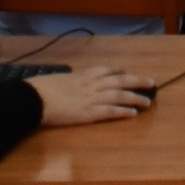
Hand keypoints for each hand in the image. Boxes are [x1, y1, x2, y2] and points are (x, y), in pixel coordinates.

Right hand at [30, 65, 154, 126]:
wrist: (33, 99)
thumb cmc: (39, 89)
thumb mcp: (56, 80)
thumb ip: (68, 82)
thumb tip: (68, 84)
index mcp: (81, 76)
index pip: (105, 70)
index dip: (119, 71)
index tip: (127, 71)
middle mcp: (90, 84)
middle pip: (119, 80)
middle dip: (136, 80)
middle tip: (151, 82)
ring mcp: (90, 98)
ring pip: (119, 95)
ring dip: (135, 97)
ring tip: (148, 101)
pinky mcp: (88, 113)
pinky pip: (110, 111)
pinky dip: (122, 111)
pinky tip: (133, 114)